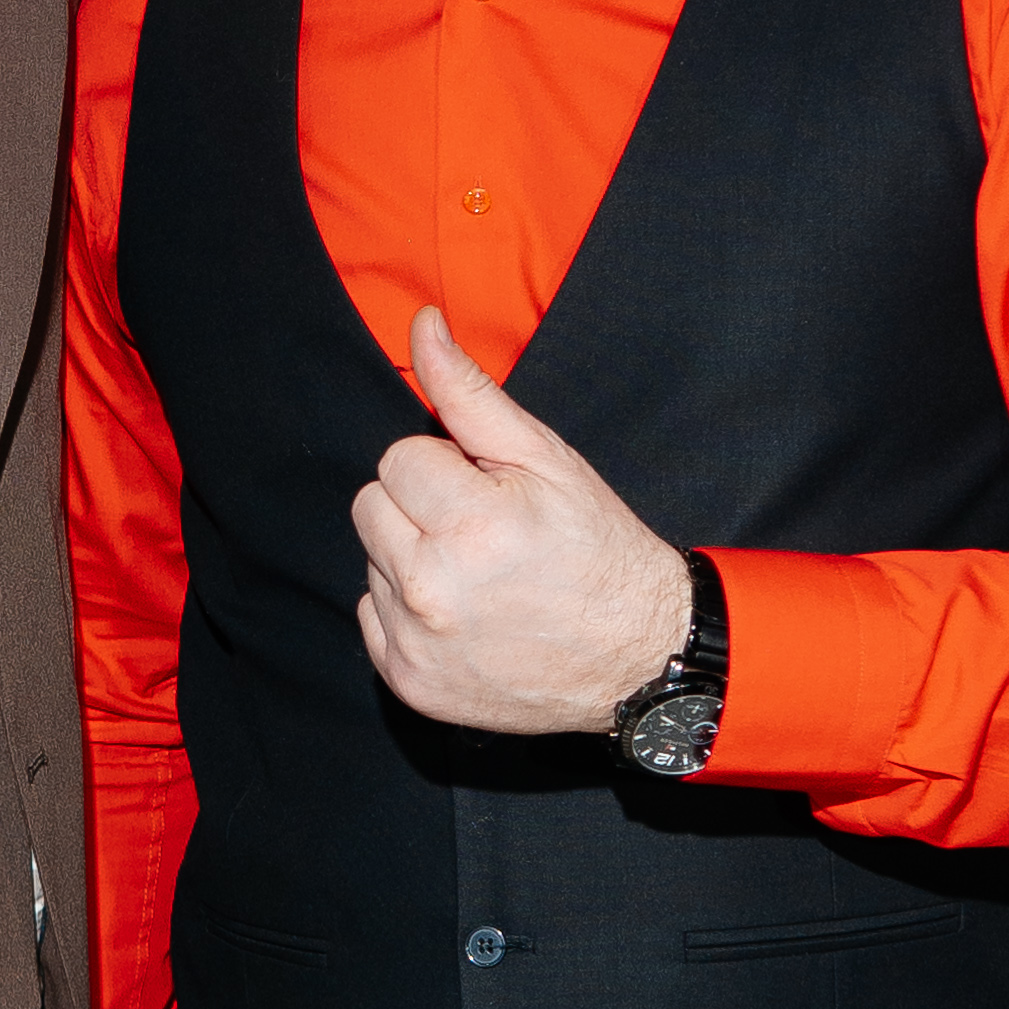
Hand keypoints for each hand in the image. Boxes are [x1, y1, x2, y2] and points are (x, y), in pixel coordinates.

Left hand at [354, 307, 688, 736]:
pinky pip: (370, 616)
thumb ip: (469, 392)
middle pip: (371, 505)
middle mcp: (434, 590)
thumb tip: (422, 325)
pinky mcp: (411, 683)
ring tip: (479, 575)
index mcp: (471, 524)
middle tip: (483, 531)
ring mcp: (419, 644)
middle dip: (419, 507)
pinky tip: (465, 614)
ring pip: (370, 559)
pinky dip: (406, 612)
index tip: (490, 494)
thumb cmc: (595, 547)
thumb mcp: (544, 458)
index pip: (399, 458)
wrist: (638, 655)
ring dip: (412, 557)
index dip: (447, 468)